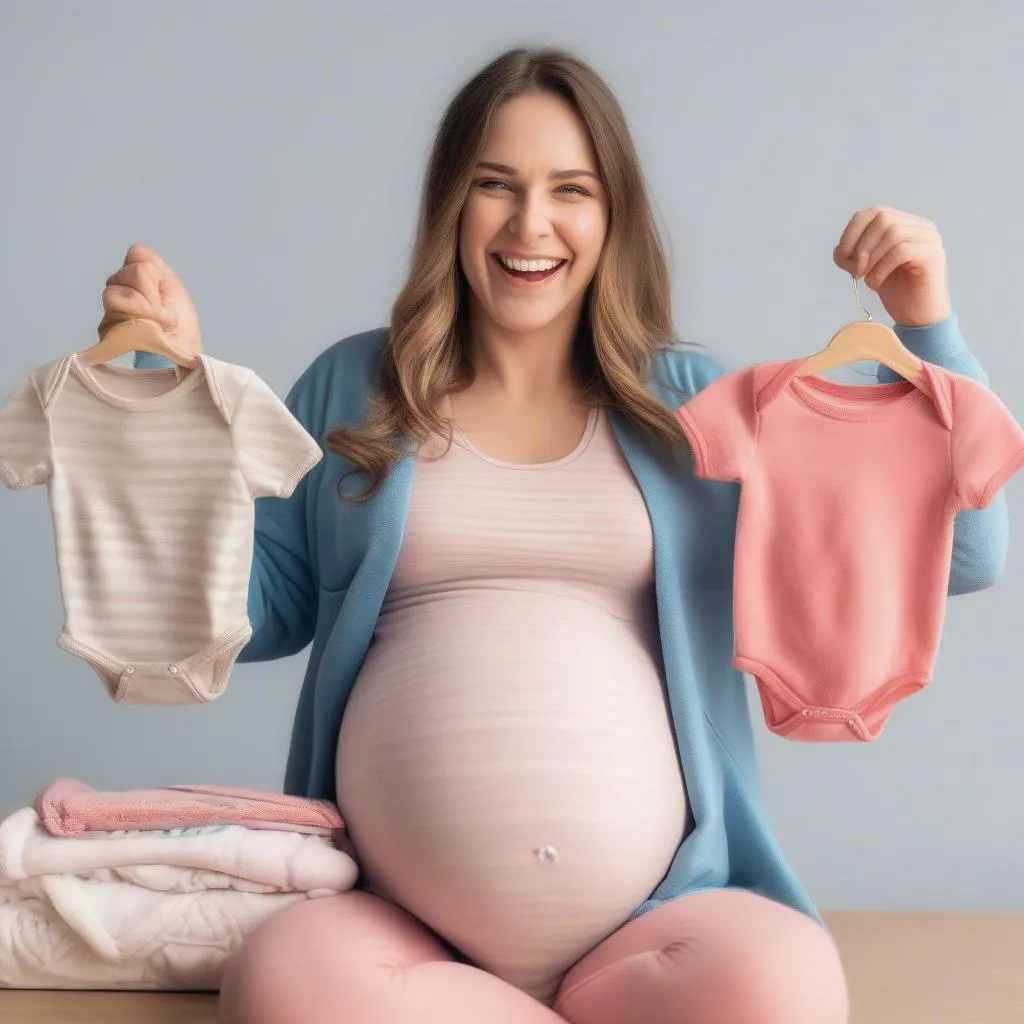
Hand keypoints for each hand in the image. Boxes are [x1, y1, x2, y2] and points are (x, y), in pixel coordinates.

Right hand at [98, 243, 201, 354]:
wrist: (180, 355)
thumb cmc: (181, 325)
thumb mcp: (175, 289)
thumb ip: (155, 266)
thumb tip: (135, 252)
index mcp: (138, 276)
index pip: (137, 254)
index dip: (154, 273)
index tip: (165, 294)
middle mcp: (119, 286)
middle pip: (133, 272)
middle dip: (153, 294)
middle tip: (163, 315)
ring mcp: (110, 307)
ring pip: (119, 291)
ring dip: (145, 310)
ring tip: (155, 325)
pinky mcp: (105, 328)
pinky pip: (115, 312)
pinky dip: (137, 321)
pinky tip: (144, 332)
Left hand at [832, 206, 951, 327]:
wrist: (917, 318)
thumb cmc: (896, 292)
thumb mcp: (868, 269)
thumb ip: (854, 256)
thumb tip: (839, 249)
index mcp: (905, 224)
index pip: (874, 212)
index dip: (852, 232)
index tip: (843, 257)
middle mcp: (920, 226)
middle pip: (882, 218)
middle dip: (860, 245)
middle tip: (855, 271)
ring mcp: (930, 238)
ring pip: (892, 232)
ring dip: (871, 257)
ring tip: (867, 278)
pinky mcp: (933, 255)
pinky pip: (901, 250)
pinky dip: (881, 267)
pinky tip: (876, 283)